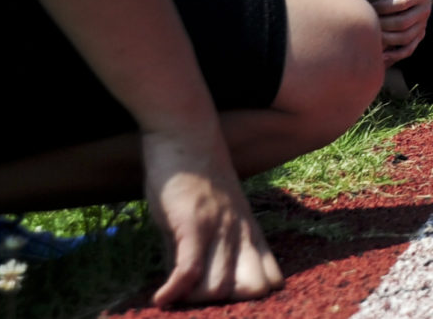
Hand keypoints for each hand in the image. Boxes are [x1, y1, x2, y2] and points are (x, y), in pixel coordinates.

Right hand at [140, 125, 282, 305]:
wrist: (186, 131)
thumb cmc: (194, 172)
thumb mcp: (209, 212)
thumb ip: (204, 244)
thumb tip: (185, 282)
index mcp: (250, 230)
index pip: (270, 279)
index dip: (247, 296)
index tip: (221, 298)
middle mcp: (241, 232)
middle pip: (251, 290)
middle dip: (224, 302)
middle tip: (195, 295)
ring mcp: (219, 228)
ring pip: (219, 287)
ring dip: (194, 298)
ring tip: (175, 293)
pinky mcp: (193, 223)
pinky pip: (190, 270)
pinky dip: (175, 290)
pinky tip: (162, 298)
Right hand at [366, 0, 432, 64]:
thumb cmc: (387, 4)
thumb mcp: (388, 21)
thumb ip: (382, 37)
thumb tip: (370, 63)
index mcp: (418, 31)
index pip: (407, 49)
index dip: (392, 55)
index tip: (376, 57)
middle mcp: (424, 21)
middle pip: (404, 36)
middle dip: (385, 38)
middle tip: (369, 36)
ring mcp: (425, 8)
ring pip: (403, 22)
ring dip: (384, 23)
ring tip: (369, 21)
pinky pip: (402, 3)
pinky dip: (386, 6)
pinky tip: (373, 5)